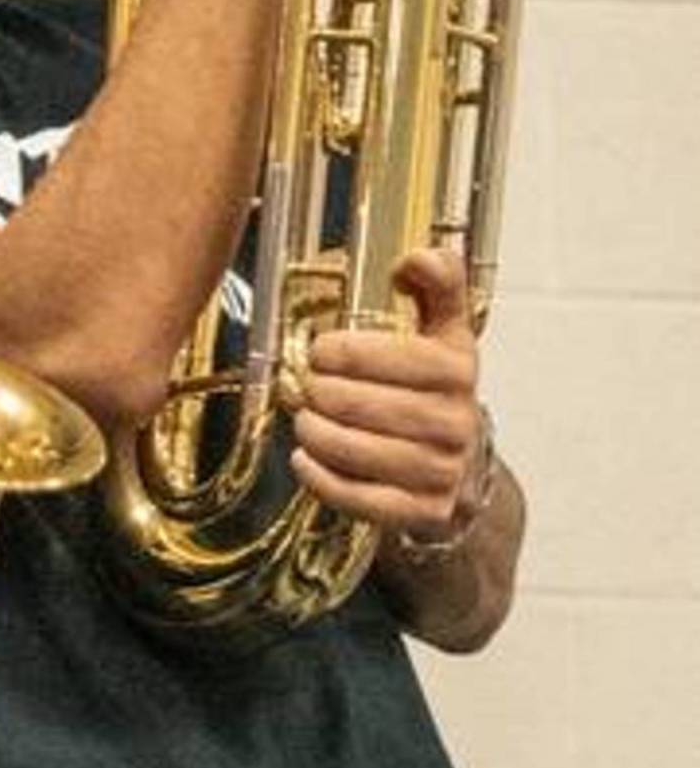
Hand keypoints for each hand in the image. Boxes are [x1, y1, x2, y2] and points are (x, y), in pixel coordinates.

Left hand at [289, 244, 493, 543]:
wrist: (462, 469)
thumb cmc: (434, 392)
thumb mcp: (443, 335)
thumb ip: (438, 286)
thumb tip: (418, 256)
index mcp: (459, 370)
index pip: (392, 356)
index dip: (341, 351)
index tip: (319, 350)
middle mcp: (458, 421)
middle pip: (363, 404)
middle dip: (319, 392)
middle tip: (304, 387)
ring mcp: (443, 470)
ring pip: (357, 450)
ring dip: (315, 432)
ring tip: (304, 419)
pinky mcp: (425, 510)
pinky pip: (362, 498)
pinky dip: (323, 478)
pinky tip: (305, 459)